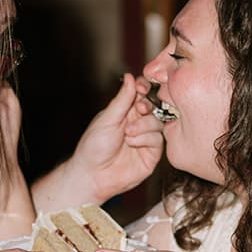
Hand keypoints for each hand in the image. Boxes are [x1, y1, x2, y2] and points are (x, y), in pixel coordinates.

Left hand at [51, 74, 164, 203]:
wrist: (93, 175)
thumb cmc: (94, 146)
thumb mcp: (107, 119)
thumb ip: (122, 99)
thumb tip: (130, 77)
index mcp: (126, 111)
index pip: (141, 93)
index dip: (144, 88)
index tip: (141, 87)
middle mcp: (138, 123)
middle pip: (154, 106)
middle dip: (147, 106)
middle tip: (138, 109)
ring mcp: (146, 138)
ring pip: (158, 122)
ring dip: (144, 125)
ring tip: (128, 133)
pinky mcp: (152, 154)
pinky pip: (158, 140)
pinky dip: (145, 139)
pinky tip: (132, 143)